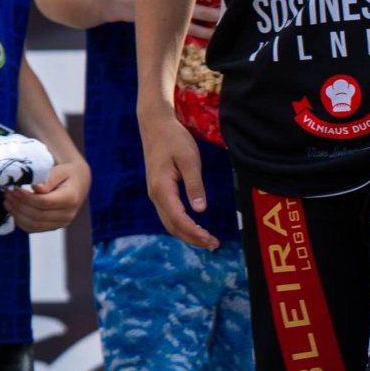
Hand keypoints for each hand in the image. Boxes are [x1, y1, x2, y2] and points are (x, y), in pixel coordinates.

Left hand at [5, 158, 88, 232]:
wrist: (77, 182)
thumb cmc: (67, 173)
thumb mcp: (60, 170)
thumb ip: (49, 179)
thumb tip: (35, 188)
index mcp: (70, 198)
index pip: (44, 202)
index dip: (26, 197)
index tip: (14, 189)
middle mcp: (68, 214)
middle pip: (38, 215)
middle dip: (19, 205)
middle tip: (7, 194)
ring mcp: (61, 222)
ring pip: (35, 225)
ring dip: (17, 214)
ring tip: (7, 202)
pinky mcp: (54, 226)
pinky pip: (35, 229)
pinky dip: (21, 221)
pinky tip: (13, 210)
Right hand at [141, 106, 218, 247]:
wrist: (155, 125)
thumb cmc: (174, 139)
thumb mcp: (189, 160)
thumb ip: (195, 185)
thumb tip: (200, 210)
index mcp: (161, 188)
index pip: (178, 219)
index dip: (195, 233)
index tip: (212, 240)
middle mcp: (155, 194)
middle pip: (172, 226)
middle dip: (192, 239)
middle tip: (214, 244)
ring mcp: (155, 193)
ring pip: (169, 222)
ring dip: (187, 234)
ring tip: (207, 240)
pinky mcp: (159, 190)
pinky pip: (169, 214)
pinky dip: (181, 225)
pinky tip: (194, 227)